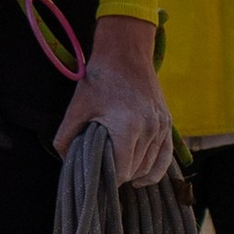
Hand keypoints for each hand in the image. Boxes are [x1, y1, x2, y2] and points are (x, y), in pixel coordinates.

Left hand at [54, 13, 173, 186]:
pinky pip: (165, 156)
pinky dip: (155, 170)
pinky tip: (142, 179)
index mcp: (127, 128)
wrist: (125, 52)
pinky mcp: (167, 122)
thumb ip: (66, 137)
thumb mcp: (77, 107)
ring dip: (134, 173)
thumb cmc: (100, 78)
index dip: (106, 180)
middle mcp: (149, 129)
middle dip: (118, 177)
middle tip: (101, 176)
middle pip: (135, 170)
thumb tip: (66, 161)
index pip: (121, 171)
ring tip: (116, 174)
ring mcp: (161, 126)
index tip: (95, 181)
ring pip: (151, 166)